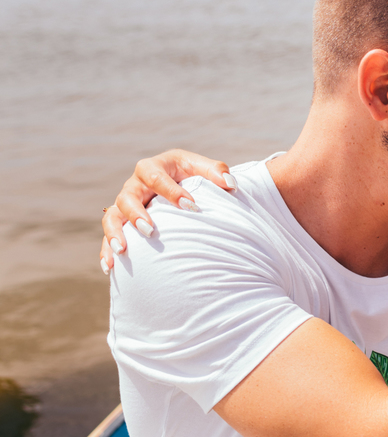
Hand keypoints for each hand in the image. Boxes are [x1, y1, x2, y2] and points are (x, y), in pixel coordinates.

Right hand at [100, 149, 235, 272]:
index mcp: (154, 167)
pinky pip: (111, 236)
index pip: (157, 176)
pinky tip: (111, 268)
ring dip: (114, 234)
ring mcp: (127, 204)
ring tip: (122, 251)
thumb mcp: (204, 169)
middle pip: (128, 197)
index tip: (191, 207)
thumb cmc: (194, 176)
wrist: (182, 186)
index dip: (172, 192)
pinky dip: (107, 251)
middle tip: (149, 231)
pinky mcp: (124, 222)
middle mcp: (136, 185)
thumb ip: (217, 172)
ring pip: (113, 216)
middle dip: (137, 214)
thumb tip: (231, 185)